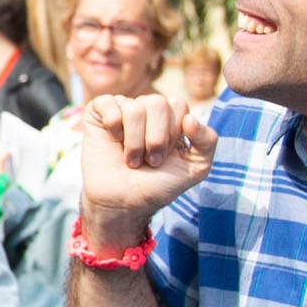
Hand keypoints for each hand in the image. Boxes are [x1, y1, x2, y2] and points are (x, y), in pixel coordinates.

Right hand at [77, 93, 215, 247]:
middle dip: (155, 138)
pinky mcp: (98, 114)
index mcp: (171, 118)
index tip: (164, 157)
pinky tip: (113, 140)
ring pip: (134, 108)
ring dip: (134, 141)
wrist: (123, 203)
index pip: (177, 104)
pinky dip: (113, 125)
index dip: (172, 133)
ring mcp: (122, 110)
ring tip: (131, 159)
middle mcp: (147, 110)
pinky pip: (108, 103)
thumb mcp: (195, 168)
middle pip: (157, 103)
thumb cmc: (157, 186)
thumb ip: (208, 141)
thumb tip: (190, 118)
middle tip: (149, 160)